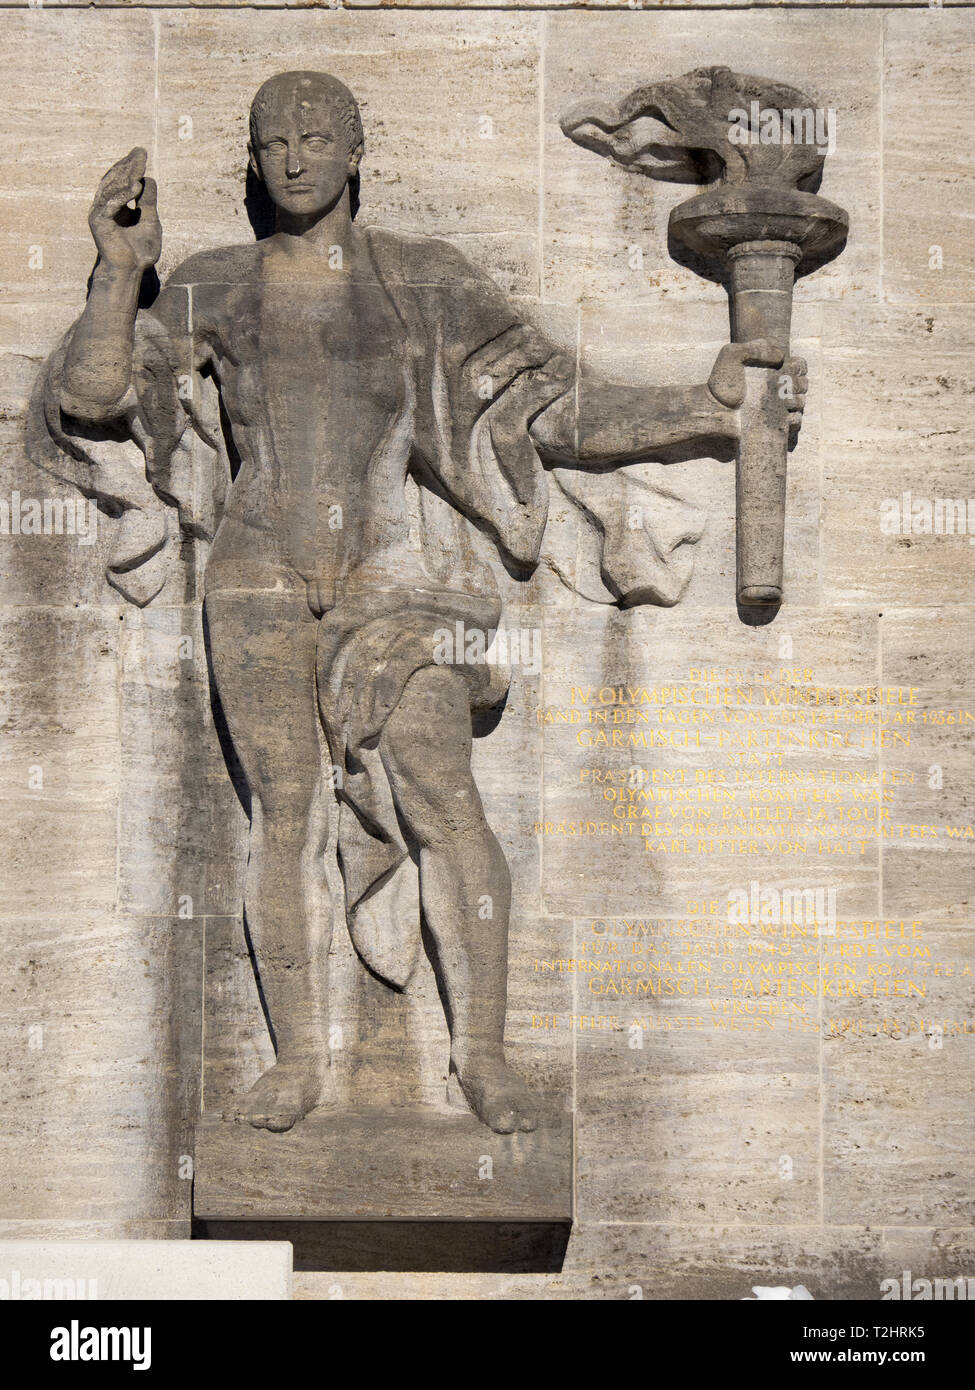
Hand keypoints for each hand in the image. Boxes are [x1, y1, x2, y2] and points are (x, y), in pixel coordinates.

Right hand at [88, 147, 160, 273]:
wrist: (130, 271)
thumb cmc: (139, 252)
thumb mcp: (150, 222)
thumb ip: (149, 203)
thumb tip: (149, 180)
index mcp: (117, 205)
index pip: (122, 179)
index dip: (131, 166)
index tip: (141, 153)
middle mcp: (105, 206)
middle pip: (115, 179)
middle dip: (128, 165)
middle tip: (141, 152)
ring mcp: (100, 213)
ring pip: (111, 189)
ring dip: (126, 177)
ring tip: (140, 168)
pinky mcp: (98, 223)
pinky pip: (110, 205)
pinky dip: (122, 196)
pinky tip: (135, 188)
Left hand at [708, 340, 807, 431]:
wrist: (711, 408)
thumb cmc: (720, 380)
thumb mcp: (733, 354)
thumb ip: (756, 347)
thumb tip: (782, 357)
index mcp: (774, 370)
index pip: (800, 366)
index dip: (799, 367)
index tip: (788, 370)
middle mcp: (779, 388)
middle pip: (803, 384)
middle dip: (798, 385)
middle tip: (783, 389)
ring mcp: (778, 407)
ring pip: (801, 403)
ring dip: (797, 402)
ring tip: (783, 403)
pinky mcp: (775, 424)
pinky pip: (796, 422)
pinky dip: (795, 419)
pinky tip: (785, 417)